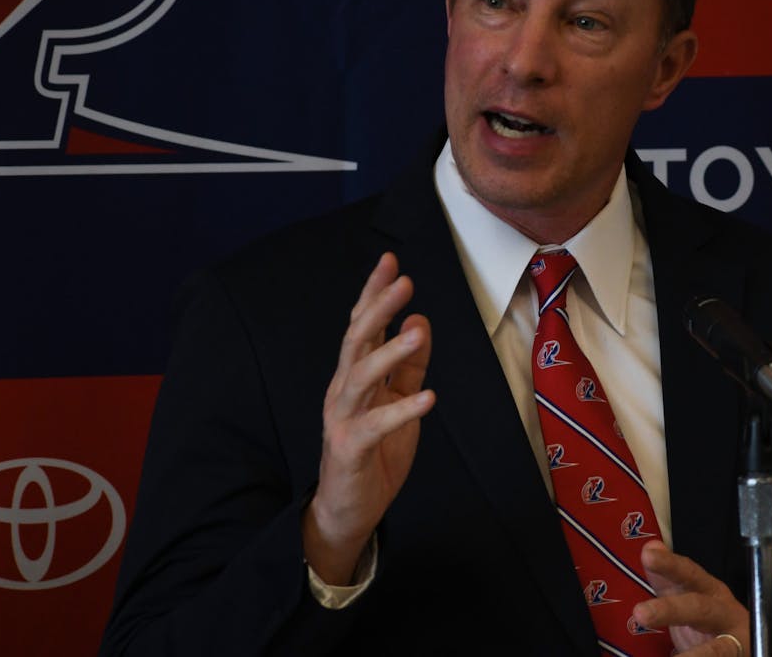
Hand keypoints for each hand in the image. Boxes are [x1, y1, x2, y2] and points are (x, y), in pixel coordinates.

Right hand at [302, 252, 434, 583]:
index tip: (390, 260)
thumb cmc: (374, 453)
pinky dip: (402, 410)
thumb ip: (408, 364)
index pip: (362, 326)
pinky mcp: (350, 448)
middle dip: (377, 308)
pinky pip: (376, 426)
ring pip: (360, 376)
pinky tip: (428, 397)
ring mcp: (342, 418)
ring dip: (390, 351)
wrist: (347, 509)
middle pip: (356, 340)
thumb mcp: (399, 401)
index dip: (374, 293)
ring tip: (418, 331)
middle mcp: (343, 390)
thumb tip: (419, 319)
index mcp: (354, 376)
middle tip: (404, 282)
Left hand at [633, 540, 750, 655]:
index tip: (648, 556)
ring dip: (696, 655)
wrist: (745, 649)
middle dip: (671, 609)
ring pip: (717, 649)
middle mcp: (725, 613)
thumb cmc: (712, 621)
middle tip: (641, 613)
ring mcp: (736, 641)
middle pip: (699, 608)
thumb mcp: (690, 595)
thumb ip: (668, 577)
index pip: (689, 574)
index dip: (670, 564)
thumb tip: (651, 546)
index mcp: (711, 592)